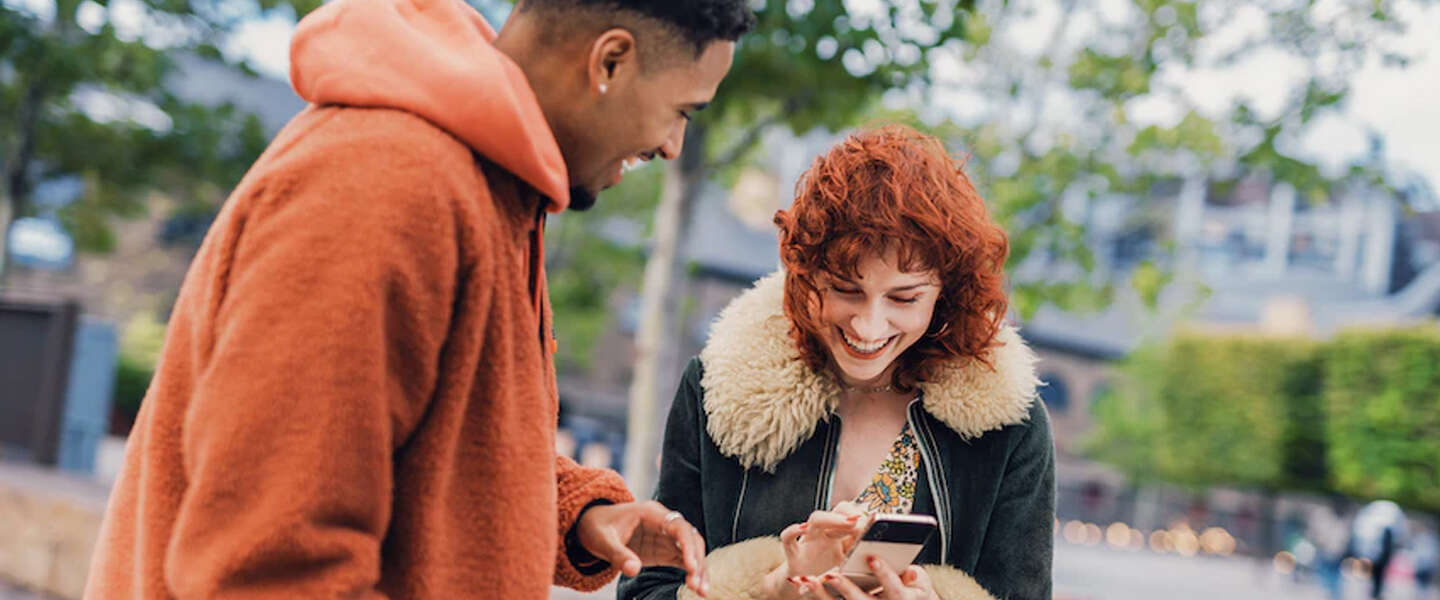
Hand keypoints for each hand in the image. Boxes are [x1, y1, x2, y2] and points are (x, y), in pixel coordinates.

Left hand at [574, 501, 707, 596]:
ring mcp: (665, 537)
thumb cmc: (596, 527)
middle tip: (698, 585)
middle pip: (690, 539)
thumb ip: (618, 554)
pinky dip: (691, 573)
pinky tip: (696, 588)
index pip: (678, 527)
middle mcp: (663, 523)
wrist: (592, 525)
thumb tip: (634, 570)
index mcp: (651, 514)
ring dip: (699, 569)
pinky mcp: (664, 550)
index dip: (688, 546)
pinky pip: (683, 560)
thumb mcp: (602, 540)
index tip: (692, 567)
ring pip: (691, 551)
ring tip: (702, 591)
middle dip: (698, 561)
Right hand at [764, 503, 870, 599]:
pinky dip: (791, 531)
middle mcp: (824, 533)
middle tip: (862, 519)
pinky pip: (788, 539)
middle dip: (849, 513)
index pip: (849, 514)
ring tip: (847, 522)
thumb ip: (857, 555)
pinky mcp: (794, 555)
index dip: (860, 514)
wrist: (802, 588)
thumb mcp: (845, 565)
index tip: (873, 519)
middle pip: (836, 511)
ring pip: (816, 519)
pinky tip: (801, 528)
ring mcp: (808, 541)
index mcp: (838, 534)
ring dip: (831, 518)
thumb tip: (878, 552)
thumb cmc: (825, 574)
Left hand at [791, 559, 938, 599]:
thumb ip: (915, 578)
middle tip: (832, 574)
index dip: (884, 575)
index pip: (894, 590)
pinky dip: (814, 593)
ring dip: (821, 593)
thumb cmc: (912, 591)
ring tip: (807, 579)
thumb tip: (912, 572)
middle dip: (846, 589)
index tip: (873, 558)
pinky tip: (800, 582)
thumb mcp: (920, 586)